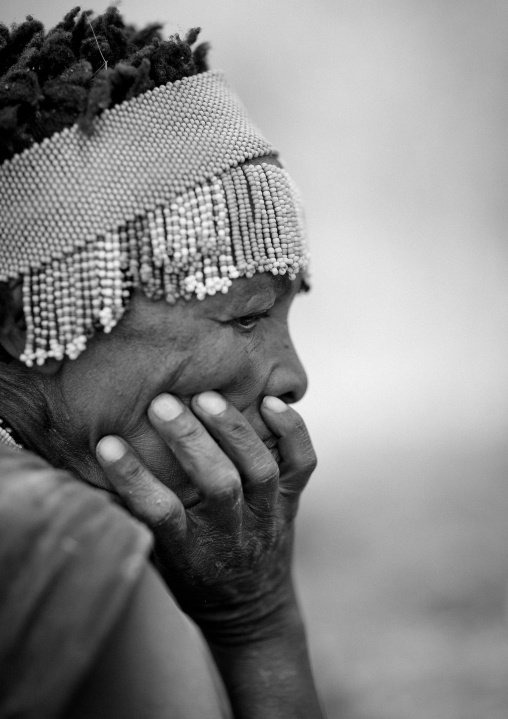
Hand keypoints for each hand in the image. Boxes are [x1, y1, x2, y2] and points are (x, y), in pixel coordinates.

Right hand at [96, 392, 316, 642]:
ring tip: (206, 397)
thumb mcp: (159, 563)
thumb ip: (134, 524)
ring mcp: (267, 516)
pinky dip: (293, 432)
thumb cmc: (193, 579)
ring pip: (258, 472)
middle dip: (190, 442)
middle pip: (217, 486)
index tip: (107, 444)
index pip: (161, 514)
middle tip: (162, 404)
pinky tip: (271, 402)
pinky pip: (303, 464)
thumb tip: (84, 478)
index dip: (133, 479)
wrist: (252, 609)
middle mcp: (232, 533)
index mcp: (191, 553)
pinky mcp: (292, 500)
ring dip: (234, 432)